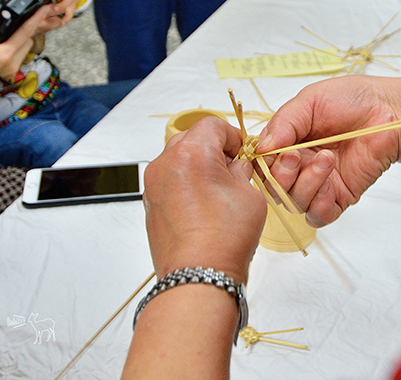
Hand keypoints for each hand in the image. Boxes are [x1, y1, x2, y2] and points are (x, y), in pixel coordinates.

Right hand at [0, 0, 51, 81]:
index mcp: (4, 55)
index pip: (26, 33)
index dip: (36, 19)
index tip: (44, 9)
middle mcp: (12, 65)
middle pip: (28, 42)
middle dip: (24, 31)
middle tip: (15, 23)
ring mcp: (12, 72)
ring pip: (24, 51)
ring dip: (18, 42)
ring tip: (3, 37)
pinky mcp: (9, 76)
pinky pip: (17, 58)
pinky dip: (13, 51)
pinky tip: (0, 47)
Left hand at [142, 116, 266, 282]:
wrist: (198, 275)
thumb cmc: (223, 239)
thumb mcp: (249, 194)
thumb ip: (242, 171)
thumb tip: (237, 167)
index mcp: (192, 152)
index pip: (213, 125)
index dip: (232, 136)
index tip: (242, 152)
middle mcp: (166, 163)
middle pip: (191, 138)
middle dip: (213, 149)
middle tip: (233, 170)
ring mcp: (154, 185)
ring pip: (178, 160)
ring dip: (198, 167)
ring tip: (218, 192)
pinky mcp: (151, 204)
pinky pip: (170, 182)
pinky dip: (186, 185)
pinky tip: (204, 207)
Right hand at [257, 76, 400, 226]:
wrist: (387, 110)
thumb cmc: (352, 100)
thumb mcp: (310, 101)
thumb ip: (284, 122)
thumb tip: (262, 147)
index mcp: (287, 143)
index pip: (262, 163)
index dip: (264, 163)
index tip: (275, 151)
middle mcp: (299, 166)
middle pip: (274, 187)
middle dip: (282, 175)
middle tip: (299, 157)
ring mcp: (318, 183)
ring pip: (294, 202)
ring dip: (306, 184)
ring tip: (326, 159)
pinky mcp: (339, 198)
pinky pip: (317, 216)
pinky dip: (318, 205)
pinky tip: (329, 185)